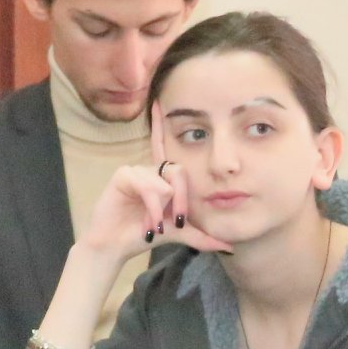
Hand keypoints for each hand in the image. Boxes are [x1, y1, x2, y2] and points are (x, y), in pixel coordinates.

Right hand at [75, 105, 231, 259]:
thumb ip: (203, 236)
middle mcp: (151, 169)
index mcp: (163, 177)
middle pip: (181, 172)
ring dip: (163, 209)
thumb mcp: (180, 233)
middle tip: (175, 223)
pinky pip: (150, 186)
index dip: (161, 122)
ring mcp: (136, 170)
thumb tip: (230, 248)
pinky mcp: (123, 175)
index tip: (159, 100)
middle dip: (181, 202)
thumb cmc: (145, 234)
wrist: (117, 246)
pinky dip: (152, 207)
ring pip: (166, 182)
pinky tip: (146, 221)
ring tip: (154, 226)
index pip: (166, 146)